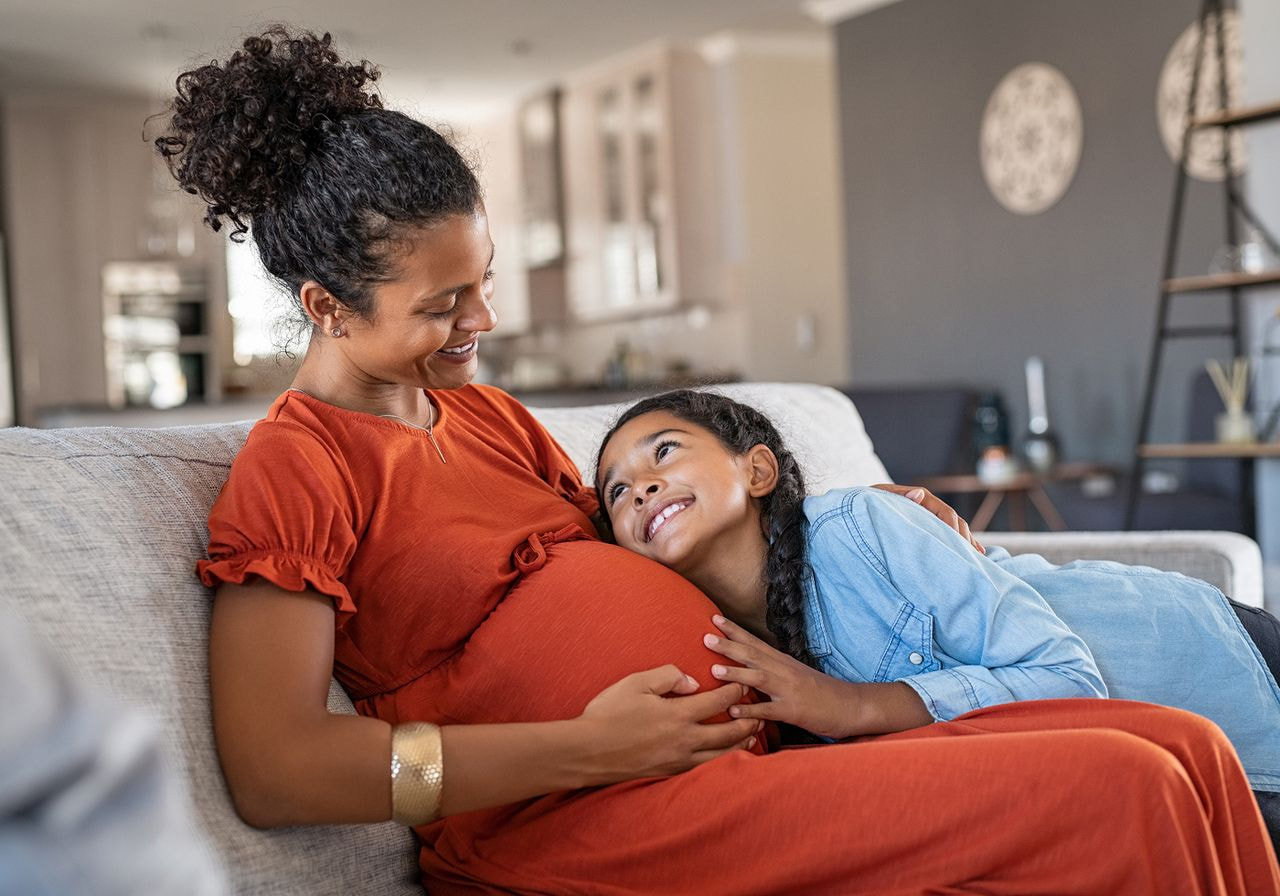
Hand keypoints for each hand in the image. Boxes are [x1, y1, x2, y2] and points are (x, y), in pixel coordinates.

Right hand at [576, 664, 760, 783]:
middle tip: (760, 711)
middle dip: (748, 720)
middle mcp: (685, 739)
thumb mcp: (635, 683)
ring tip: (752, 735)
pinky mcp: (671, 772)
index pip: (718, 701)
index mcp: (678, 714)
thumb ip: (667, 676)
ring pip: (722, 754)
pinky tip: (725, 756)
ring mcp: (679, 759)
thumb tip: (692, 682)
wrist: (587, 752)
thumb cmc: (608, 714)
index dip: (735, 690)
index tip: (744, 682)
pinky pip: (705, 767)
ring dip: (741, 743)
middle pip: (729, 731)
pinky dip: (722, 760)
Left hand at [703, 616, 858, 739]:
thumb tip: (750, 668)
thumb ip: (773, 671)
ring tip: (714, 669)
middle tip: (705, 636)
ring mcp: (789, 690)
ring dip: (736, 672)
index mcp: (783, 662)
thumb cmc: (822, 693)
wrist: (852, 705)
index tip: (714, 618)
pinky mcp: (795, 711)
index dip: (735, 630)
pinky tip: (734, 711)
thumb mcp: (795, 676)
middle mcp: (785, 671)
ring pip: (759, 678)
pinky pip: (770, 710)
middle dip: (728, 645)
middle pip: (753, 654)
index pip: (755, 642)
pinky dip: (751, 710)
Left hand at [872, 483, 984, 553]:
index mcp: (919, 498)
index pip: (944, 512)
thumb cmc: (865, 503)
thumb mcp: (878, 498)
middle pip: (953, 520)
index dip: (953, 528)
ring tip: (977, 557)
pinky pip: (946, 534)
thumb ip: (897, 497)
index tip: (959, 545)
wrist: (856, 508)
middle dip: (964, 537)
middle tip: (973, 556)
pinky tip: (972, 553)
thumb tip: (919, 494)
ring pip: (953, 528)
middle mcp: (927, 505)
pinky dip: (959, 543)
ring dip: (965, 541)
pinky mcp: (925, 525)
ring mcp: (927, 516)